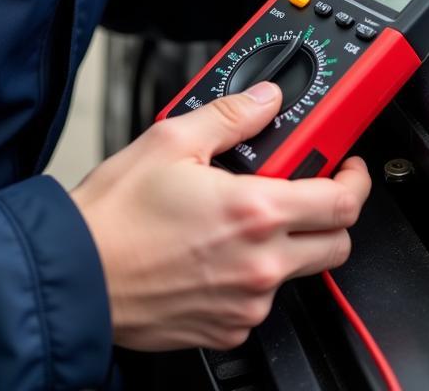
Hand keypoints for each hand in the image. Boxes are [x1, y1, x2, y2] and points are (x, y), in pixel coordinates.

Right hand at [69, 82, 370, 350]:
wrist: (73, 275)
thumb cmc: (114, 216)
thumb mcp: (172, 140)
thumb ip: (231, 115)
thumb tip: (265, 100)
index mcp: (255, 212)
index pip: (342, 201)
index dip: (355, 178)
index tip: (346, 167)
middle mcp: (259, 265)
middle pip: (337, 244)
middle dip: (332, 214)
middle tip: (307, 191)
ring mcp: (245, 304)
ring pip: (299, 273)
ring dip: (289, 244)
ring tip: (245, 218)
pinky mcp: (226, 329)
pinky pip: (261, 302)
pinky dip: (253, 276)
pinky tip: (218, 252)